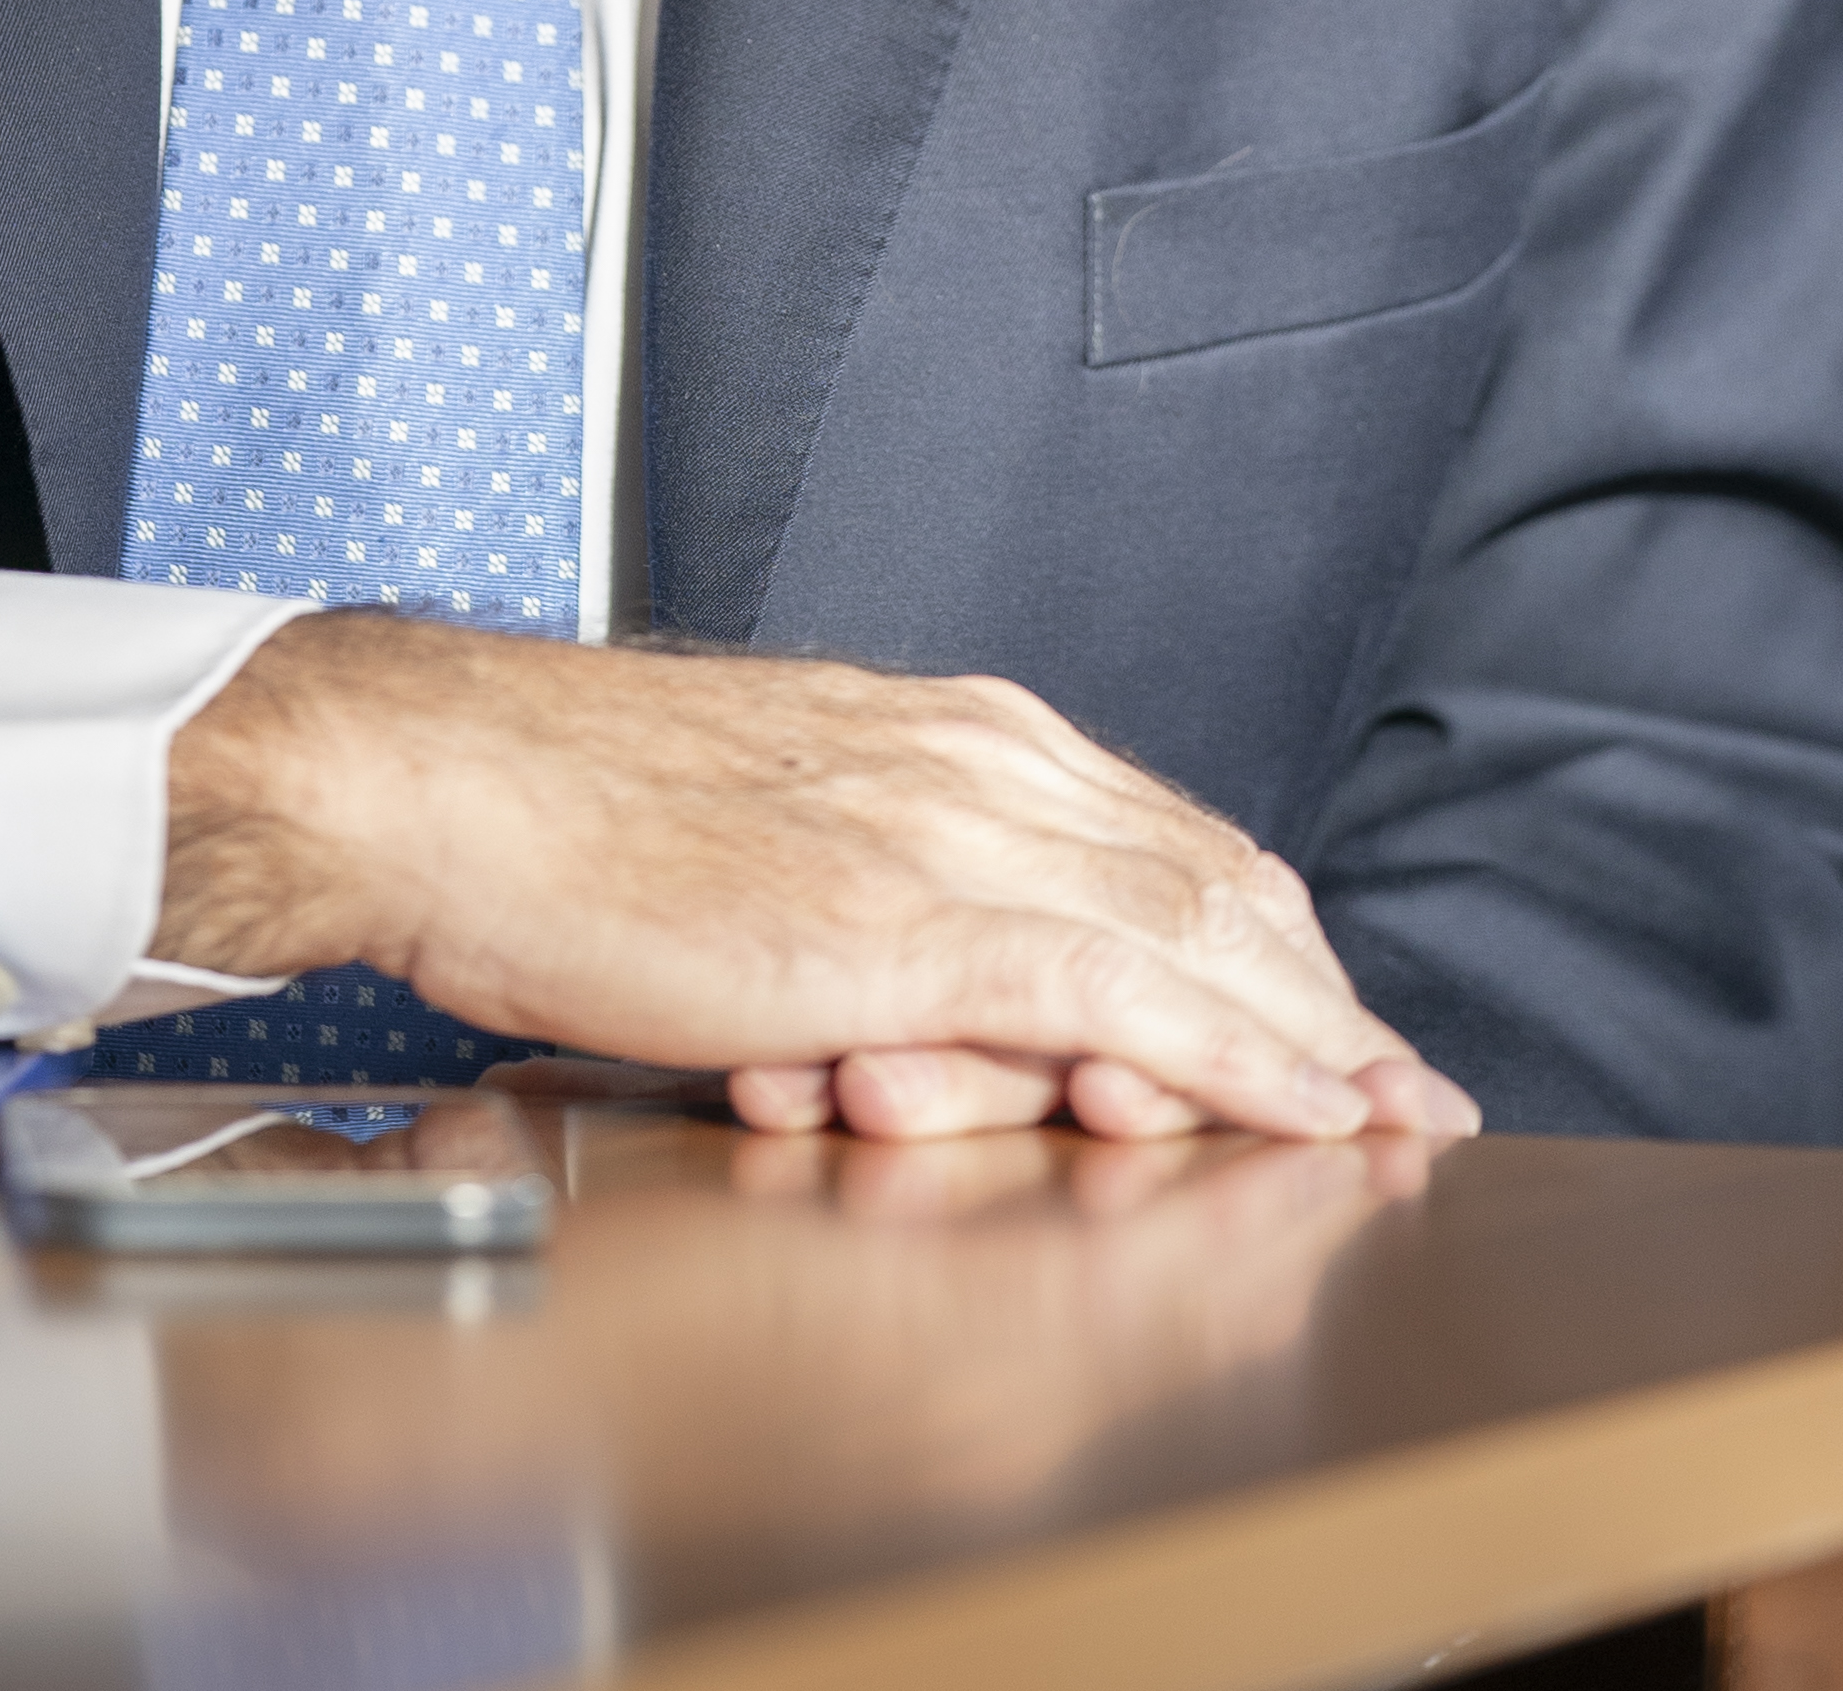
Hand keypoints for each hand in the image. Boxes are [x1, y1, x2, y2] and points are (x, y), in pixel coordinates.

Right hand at [155, 611, 1476, 1146]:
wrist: (439, 778)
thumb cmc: (558, 810)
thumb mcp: (761, 823)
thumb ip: (876, 873)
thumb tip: (933, 974)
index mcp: (938, 726)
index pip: (1158, 831)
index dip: (1262, 930)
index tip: (1327, 1005)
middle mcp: (974, 757)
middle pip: (1214, 877)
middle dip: (1320, 992)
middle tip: (1402, 1085)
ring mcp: (950, 832)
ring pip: (1195, 933)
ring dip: (1306, 1037)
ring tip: (1384, 1116)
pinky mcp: (909, 926)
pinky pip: (1123, 997)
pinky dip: (1236, 1059)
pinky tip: (1299, 1108)